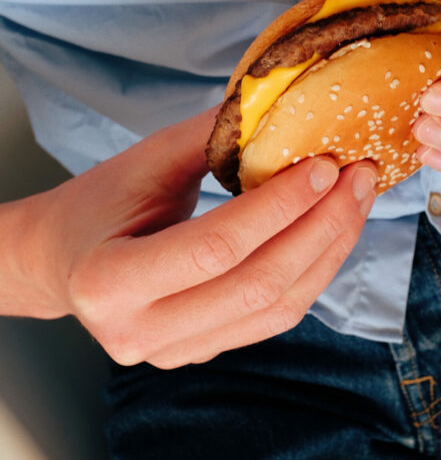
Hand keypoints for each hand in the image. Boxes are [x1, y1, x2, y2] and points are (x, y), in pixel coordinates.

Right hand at [2, 108, 376, 366]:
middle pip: (257, 285)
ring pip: (276, 309)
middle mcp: (139, 333)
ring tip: (357, 201)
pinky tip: (333, 232)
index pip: (215, 247)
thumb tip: (285, 105)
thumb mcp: (143, 162)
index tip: (324, 165)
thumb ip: (210, 139)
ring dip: (329, 251)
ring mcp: (174, 353)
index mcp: (108, 282)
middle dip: (321, 227)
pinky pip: (273, 319)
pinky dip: (312, 273)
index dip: (279, 207)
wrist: (63, 260)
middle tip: (358, 178)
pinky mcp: (202, 353)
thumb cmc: (98, 203)